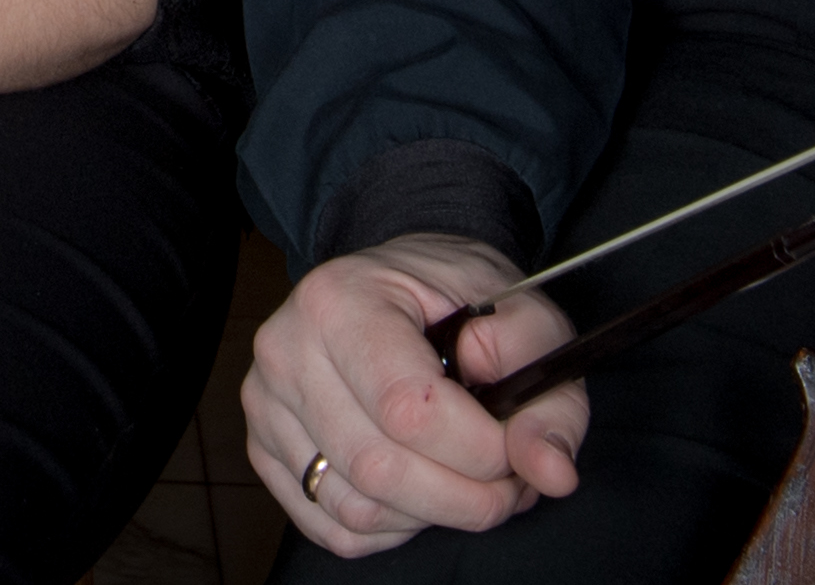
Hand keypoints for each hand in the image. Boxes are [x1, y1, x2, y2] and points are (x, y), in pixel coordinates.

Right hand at [243, 239, 588, 555]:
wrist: (402, 287)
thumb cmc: (458, 300)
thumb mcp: (524, 320)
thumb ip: (546, 394)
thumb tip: (550, 472)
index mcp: (341, 300)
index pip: (408, 409)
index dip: (478, 450)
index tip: (515, 444)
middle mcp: (286, 350)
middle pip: (378, 469)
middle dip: (464, 497)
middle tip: (506, 481)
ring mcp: (266, 404)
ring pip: (356, 509)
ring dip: (430, 515)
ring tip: (468, 480)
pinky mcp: (264, 449)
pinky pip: (332, 526)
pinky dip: (391, 527)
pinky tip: (420, 488)